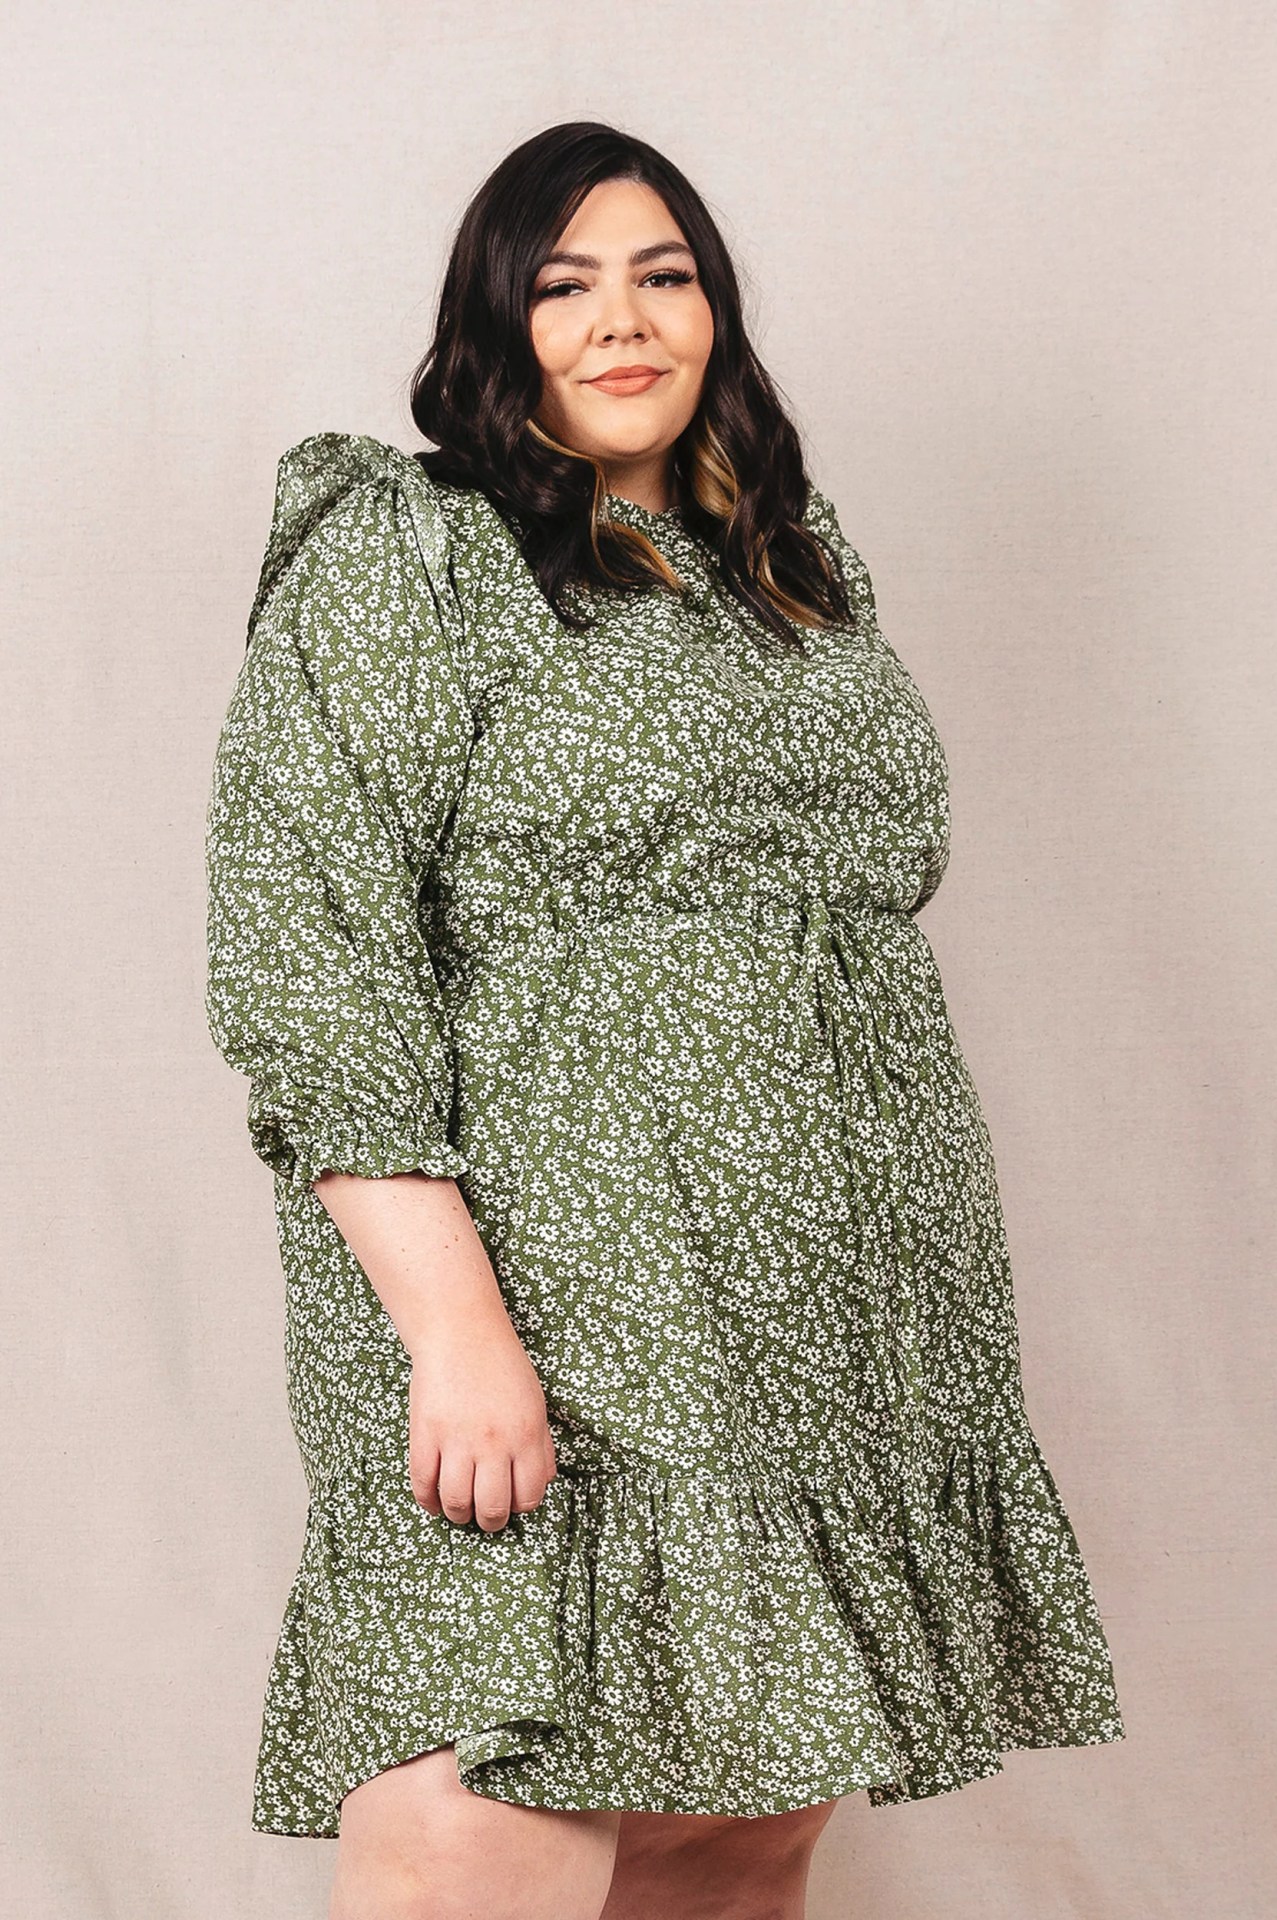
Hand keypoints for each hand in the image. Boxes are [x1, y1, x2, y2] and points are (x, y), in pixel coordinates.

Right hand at [407, 1308, 557, 1531]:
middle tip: (485, 1515)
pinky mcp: (425, 1434)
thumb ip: (541, 1446)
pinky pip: (423, 1484)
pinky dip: (428, 1501)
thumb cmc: (501, 1365)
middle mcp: (494, 1443)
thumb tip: (542, 1483)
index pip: (529, 1497)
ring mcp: (457, 1440)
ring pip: (456, 1502)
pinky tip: (434, 1501)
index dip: (520, 1506)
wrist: (461, 1332)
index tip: (511, 1501)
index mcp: (526, 1436)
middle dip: (490, 1522)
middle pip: (492, 1509)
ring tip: (459, 1509)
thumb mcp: (535, 1403)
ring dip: (458, 1515)